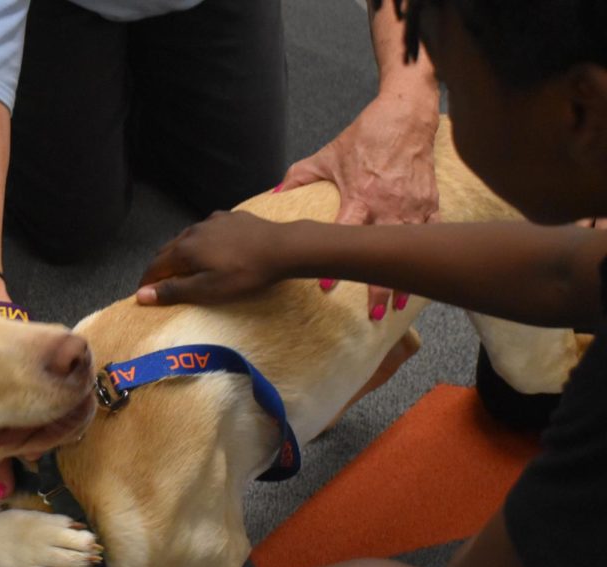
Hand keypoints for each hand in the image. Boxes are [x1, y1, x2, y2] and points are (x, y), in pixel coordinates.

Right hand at [136, 211, 285, 305]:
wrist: (282, 247)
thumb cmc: (244, 274)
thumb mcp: (207, 290)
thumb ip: (173, 291)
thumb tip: (141, 295)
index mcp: (184, 250)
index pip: (154, 266)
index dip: (147, 282)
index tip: (145, 294)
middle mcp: (192, 231)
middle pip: (167, 250)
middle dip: (161, 267)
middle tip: (162, 283)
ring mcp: (212, 221)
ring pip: (187, 238)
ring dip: (180, 253)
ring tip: (186, 267)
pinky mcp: (230, 217)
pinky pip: (207, 230)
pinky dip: (201, 242)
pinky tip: (213, 249)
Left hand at [281, 92, 438, 317]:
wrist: (406, 114)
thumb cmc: (366, 136)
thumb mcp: (328, 155)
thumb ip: (299, 177)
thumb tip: (274, 194)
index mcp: (360, 196)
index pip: (344, 235)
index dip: (335, 261)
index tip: (327, 287)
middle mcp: (387, 205)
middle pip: (381, 252)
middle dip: (379, 284)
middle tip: (374, 313)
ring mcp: (412, 205)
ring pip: (408, 249)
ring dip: (404, 278)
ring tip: (398, 307)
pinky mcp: (430, 202)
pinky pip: (430, 234)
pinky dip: (424, 257)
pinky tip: (422, 279)